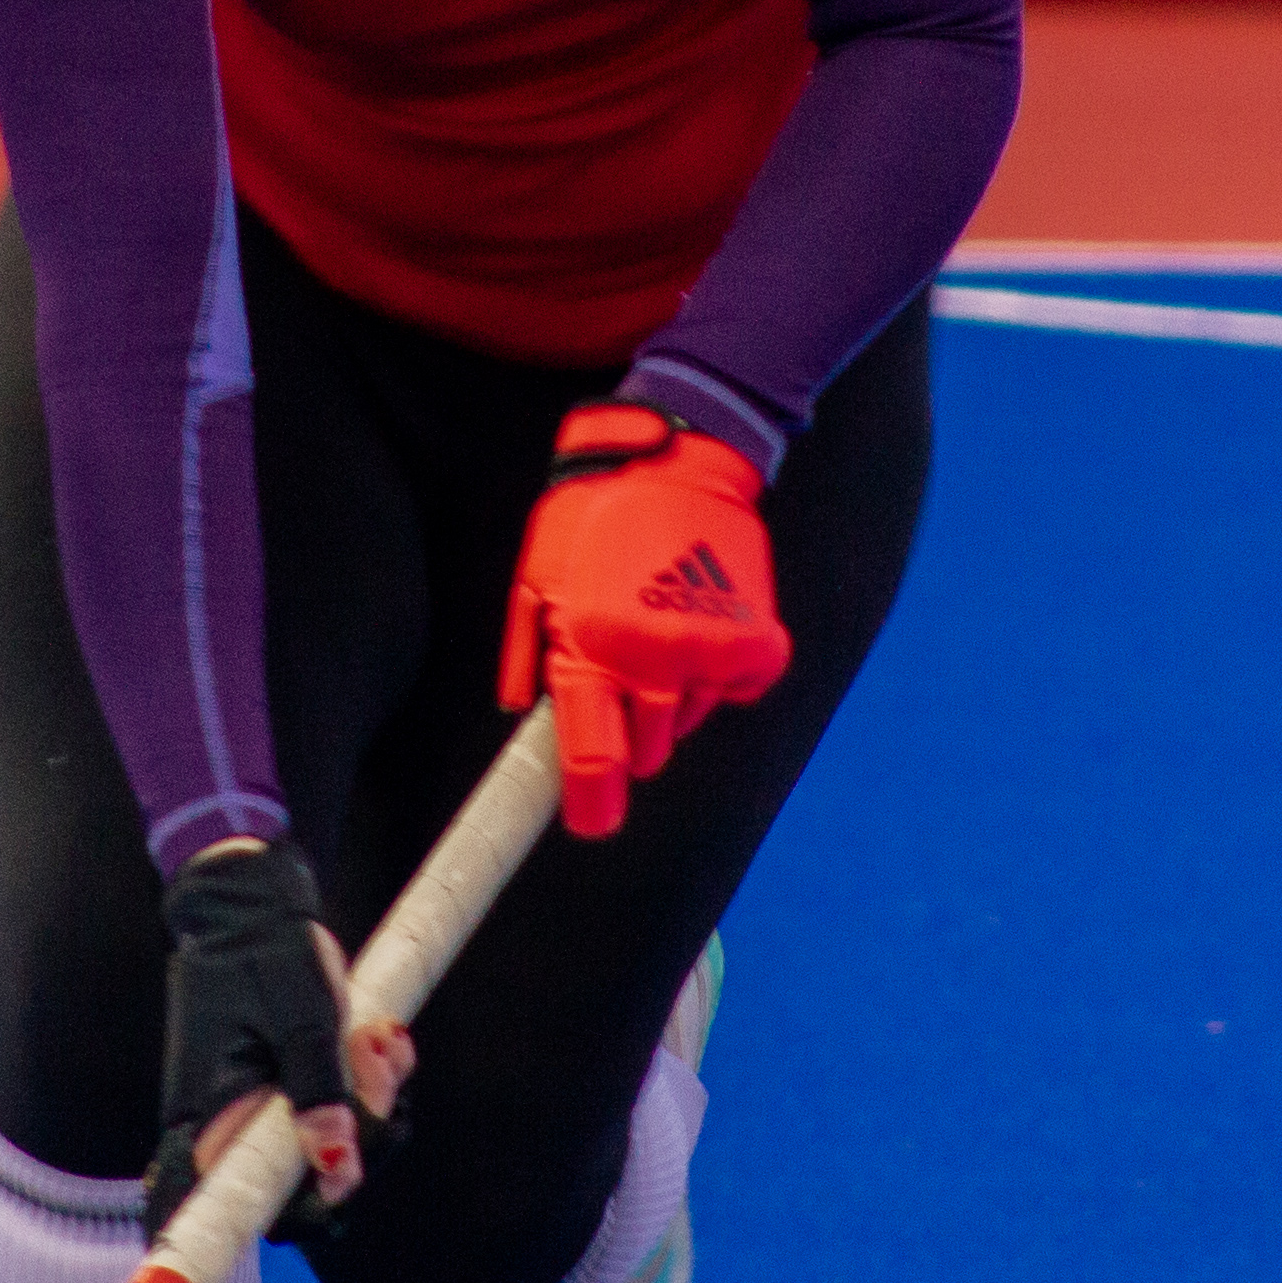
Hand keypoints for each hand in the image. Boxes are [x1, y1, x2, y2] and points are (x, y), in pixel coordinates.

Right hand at [145, 839, 409, 1238]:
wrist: (253, 903)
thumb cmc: (264, 953)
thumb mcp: (300, 1017)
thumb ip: (317, 1092)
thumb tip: (336, 1169)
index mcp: (209, 1123)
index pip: (216, 1214)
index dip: (241, 1240)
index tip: (286, 1217)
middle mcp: (234, 1135)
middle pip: (306, 1194)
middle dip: (361, 1142)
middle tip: (375, 1061)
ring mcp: (266, 1121)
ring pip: (336, 1159)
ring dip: (374, 1105)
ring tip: (377, 1037)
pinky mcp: (293, 1102)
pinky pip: (345, 1123)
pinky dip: (372, 1088)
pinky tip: (379, 1038)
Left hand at [496, 400, 789, 838]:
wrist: (680, 460)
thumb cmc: (594, 516)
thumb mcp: (537, 576)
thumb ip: (527, 653)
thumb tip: (524, 715)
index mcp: (590, 646)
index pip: (591, 753)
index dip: (590, 800)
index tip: (591, 822)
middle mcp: (652, 658)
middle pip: (646, 749)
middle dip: (632, 728)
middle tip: (625, 671)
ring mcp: (709, 652)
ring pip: (687, 718)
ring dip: (674, 691)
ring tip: (662, 618)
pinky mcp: (757, 642)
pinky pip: (735, 689)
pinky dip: (722, 669)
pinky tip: (705, 616)